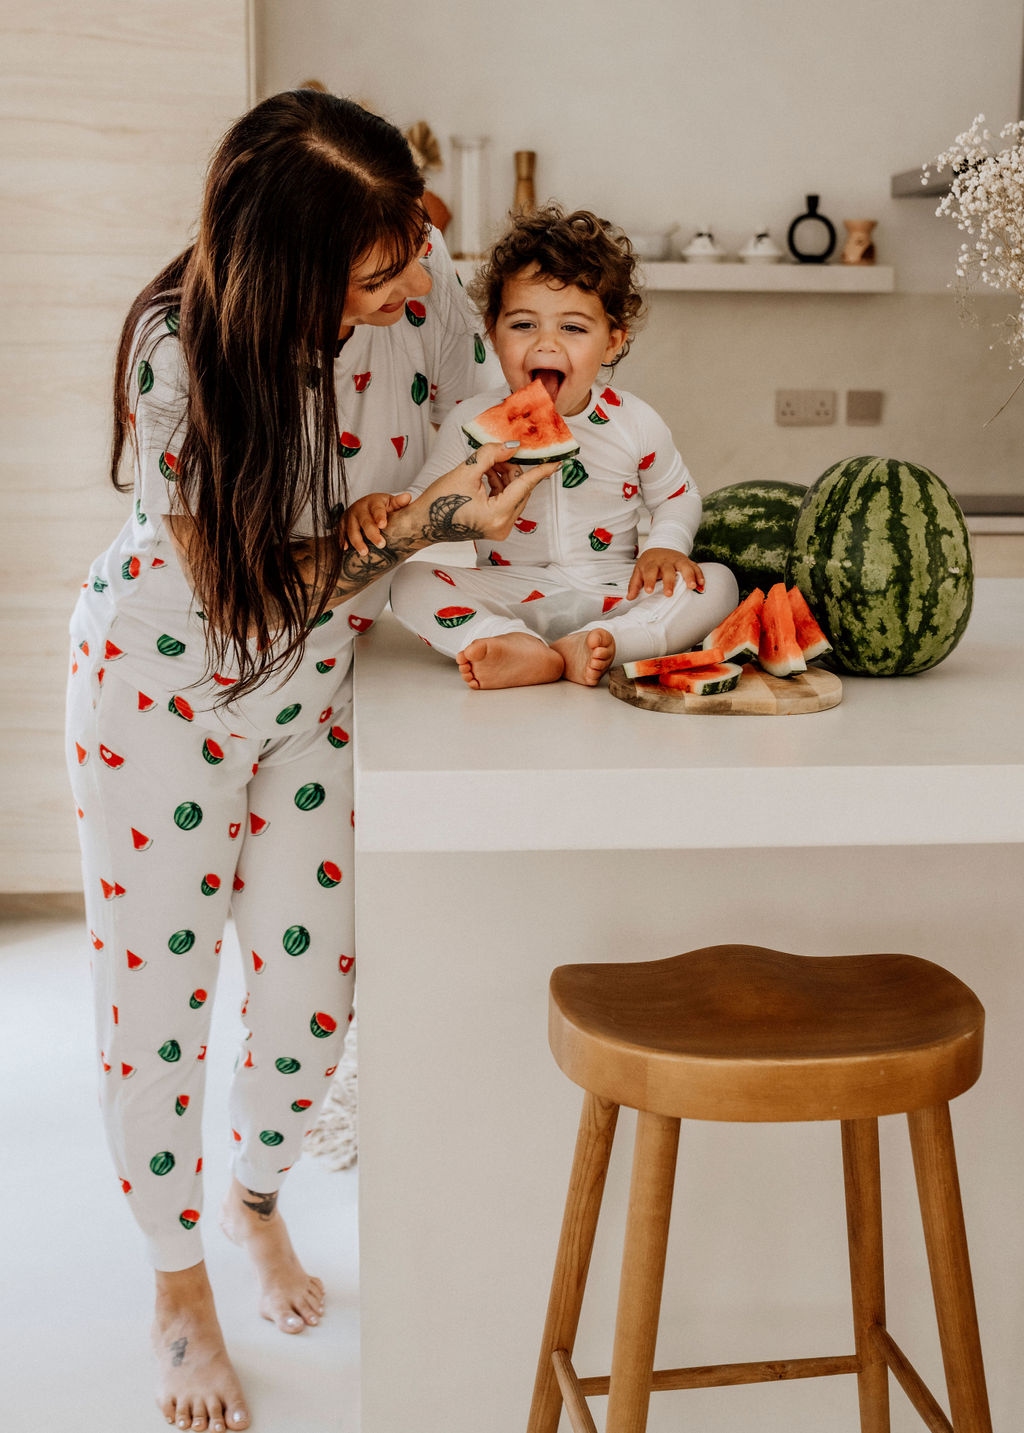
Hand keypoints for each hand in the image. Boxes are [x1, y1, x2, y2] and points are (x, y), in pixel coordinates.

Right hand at [343, 490, 412, 555]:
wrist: (366, 505)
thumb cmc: (381, 507)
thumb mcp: (391, 503)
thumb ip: (399, 502)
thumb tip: (407, 497)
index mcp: (373, 502)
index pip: (377, 509)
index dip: (380, 517)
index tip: (383, 525)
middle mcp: (360, 508)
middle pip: (365, 522)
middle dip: (372, 534)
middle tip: (381, 544)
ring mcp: (350, 516)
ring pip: (352, 529)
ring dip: (357, 541)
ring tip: (365, 552)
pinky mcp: (342, 523)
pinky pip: (341, 533)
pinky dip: (342, 540)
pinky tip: (345, 549)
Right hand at [410, 443, 557, 543]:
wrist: (422, 523)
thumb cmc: (438, 501)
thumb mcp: (466, 471)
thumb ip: (491, 454)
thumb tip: (512, 446)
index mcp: (497, 514)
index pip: (525, 486)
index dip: (540, 471)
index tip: (556, 461)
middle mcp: (502, 526)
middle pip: (520, 491)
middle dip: (512, 469)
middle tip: (499, 454)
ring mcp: (499, 528)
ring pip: (513, 495)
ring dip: (504, 477)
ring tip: (488, 463)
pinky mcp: (494, 527)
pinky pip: (505, 502)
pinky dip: (499, 487)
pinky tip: (487, 475)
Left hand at [627, 548, 704, 599]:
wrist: (660, 547)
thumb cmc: (649, 564)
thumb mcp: (639, 571)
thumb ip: (634, 585)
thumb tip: (629, 597)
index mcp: (652, 564)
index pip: (650, 571)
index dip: (649, 581)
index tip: (648, 591)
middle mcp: (665, 561)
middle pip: (668, 570)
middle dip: (669, 582)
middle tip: (669, 594)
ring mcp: (678, 560)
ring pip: (685, 566)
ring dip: (690, 576)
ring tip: (692, 586)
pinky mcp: (687, 562)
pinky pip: (695, 567)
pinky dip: (699, 575)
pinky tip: (702, 584)